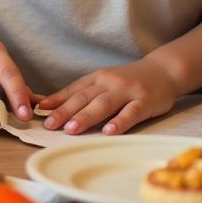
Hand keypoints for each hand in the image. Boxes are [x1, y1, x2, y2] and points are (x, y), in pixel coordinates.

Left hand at [36, 59, 178, 134]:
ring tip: (71, 129)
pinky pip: (131, 112)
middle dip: (64, 111)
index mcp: (96, 79)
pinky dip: (119, 122)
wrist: (163, 70)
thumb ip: (82, 93)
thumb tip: (52, 105)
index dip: (55, 101)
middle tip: (49, 125)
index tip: (38, 111)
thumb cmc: (127, 80)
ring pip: (103, 104)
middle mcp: (108, 83)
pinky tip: (108, 132)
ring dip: (86, 117)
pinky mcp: (145, 101)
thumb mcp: (102, 82)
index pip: (72, 90)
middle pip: (83, 98)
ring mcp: (127, 91)